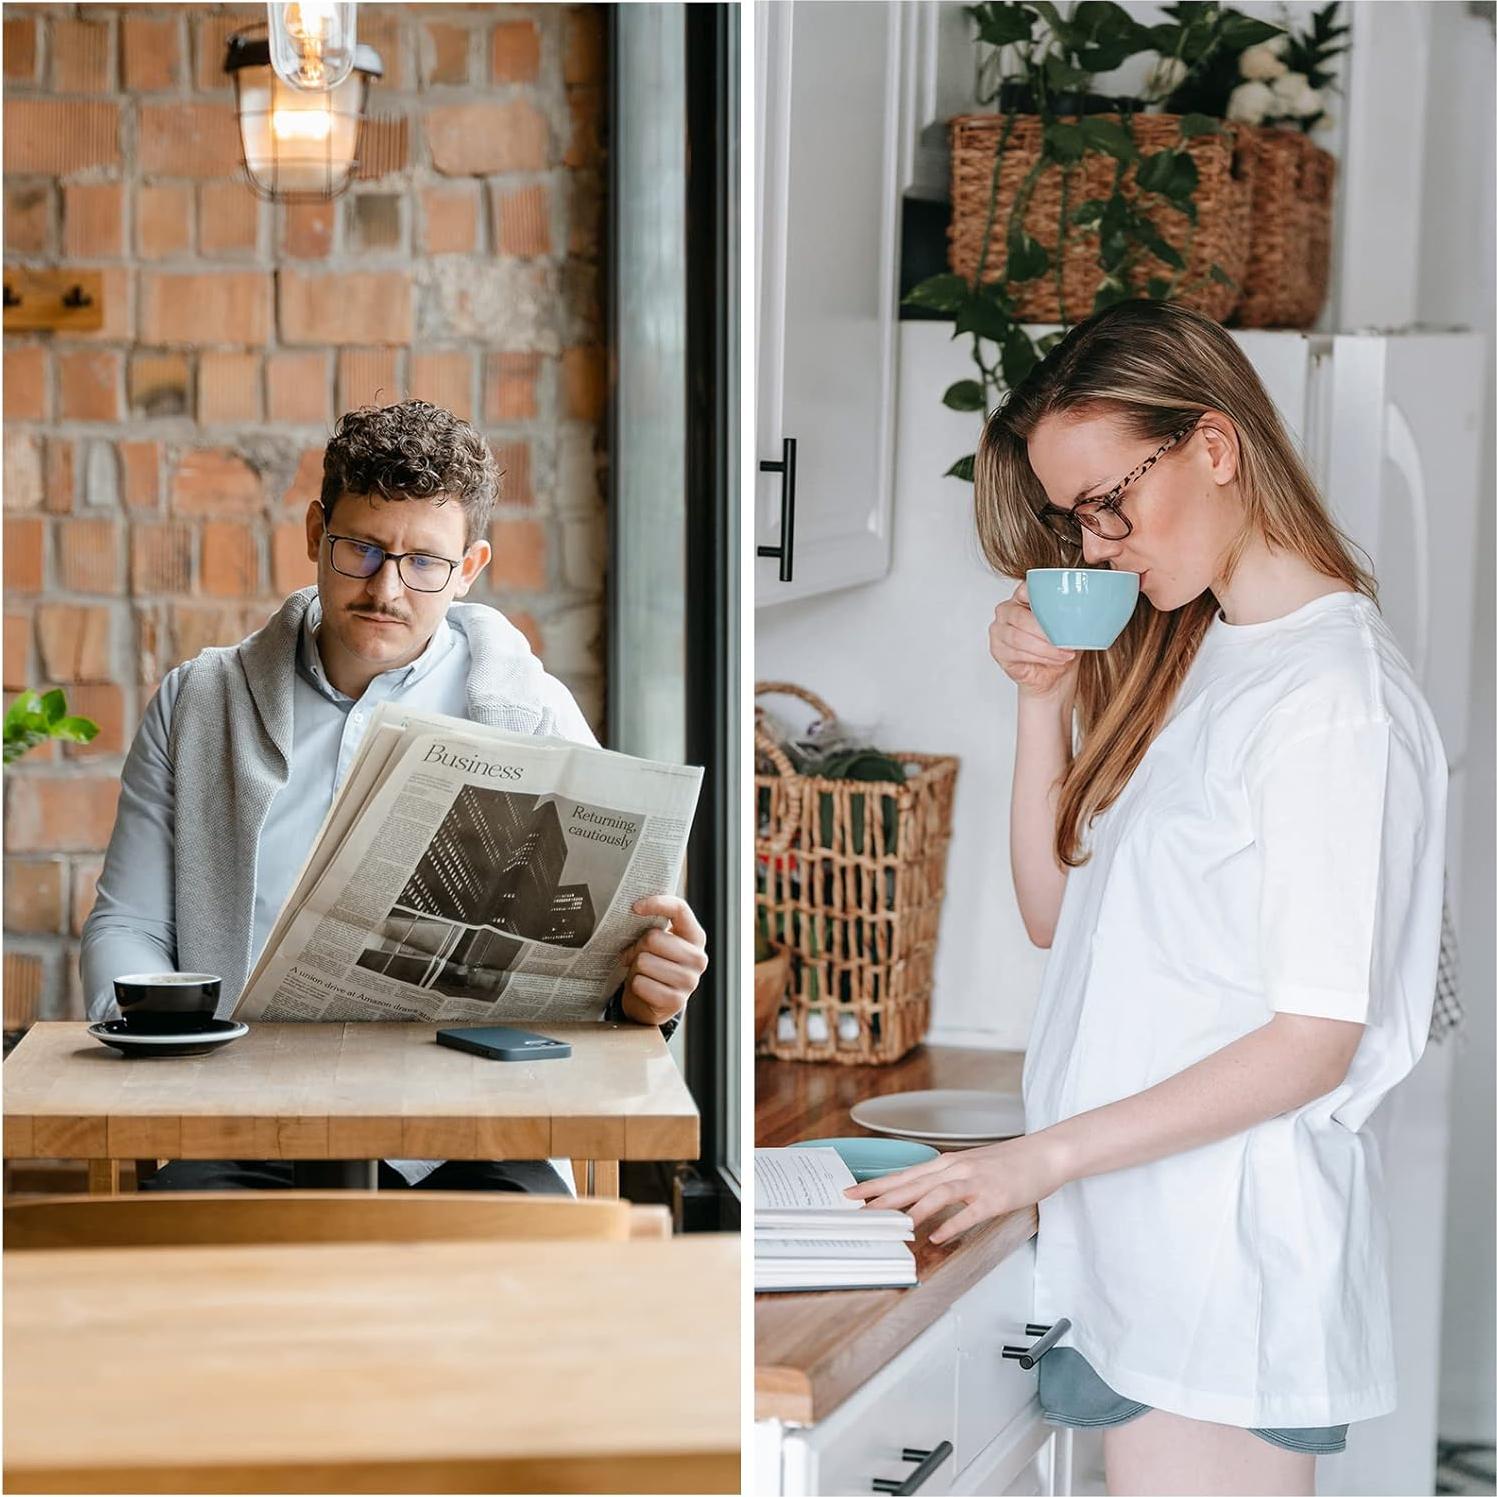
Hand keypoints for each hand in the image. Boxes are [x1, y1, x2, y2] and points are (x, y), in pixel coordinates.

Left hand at [619, 895, 707, 1025]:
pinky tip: (643, 988)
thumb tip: (635, 911)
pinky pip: (641, 984)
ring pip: (644, 961)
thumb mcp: (658, 942)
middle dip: (637, 947)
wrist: (653, 1003)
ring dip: (635, 967)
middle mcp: (698, 958)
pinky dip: (635, 985)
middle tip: (635, 955)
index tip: (635, 907)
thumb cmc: (653, 964)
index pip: (679, 909)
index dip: (657, 903)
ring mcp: (690, 981)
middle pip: (653, 938)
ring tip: (642, 973)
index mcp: (695, 937)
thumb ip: (653, 925)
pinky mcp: (676, 1001)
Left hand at [843, 1132, 1069, 1244]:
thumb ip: (944, 1182)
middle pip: (913, 1183)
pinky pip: (970, 1212)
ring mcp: (976, 1182)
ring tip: (894, 1225)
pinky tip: (937, 1237)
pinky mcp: (995, 1197)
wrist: (1044, 1153)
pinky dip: (952, 1224)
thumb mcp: (969, 1167)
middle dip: (883, 1197)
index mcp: (947, 1163)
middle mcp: (956, 1169)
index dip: (876, 1185)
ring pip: (937, 1194)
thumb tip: (917, 1199)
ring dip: (913, 1210)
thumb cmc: (1007, 1163)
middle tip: (858, 1210)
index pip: (904, 1174)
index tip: (852, 1194)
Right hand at [989, 581, 1079, 700]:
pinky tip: (1054, 659)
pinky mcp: (997, 650)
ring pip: (1018, 638)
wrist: (1055, 675)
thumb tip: (1091, 607)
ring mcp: (998, 630)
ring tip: (1065, 653)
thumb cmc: (1060, 646)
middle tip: (1066, 641)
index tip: (1059, 608)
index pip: (1026, 589)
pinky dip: (1038, 657)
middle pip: (1020, 617)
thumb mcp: (1071, 626)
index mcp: (1022, 597)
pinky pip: (1016, 653)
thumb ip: (1072, 612)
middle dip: (1045, 631)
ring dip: (1044, 648)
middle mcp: (1006, 611)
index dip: (1038, 596)